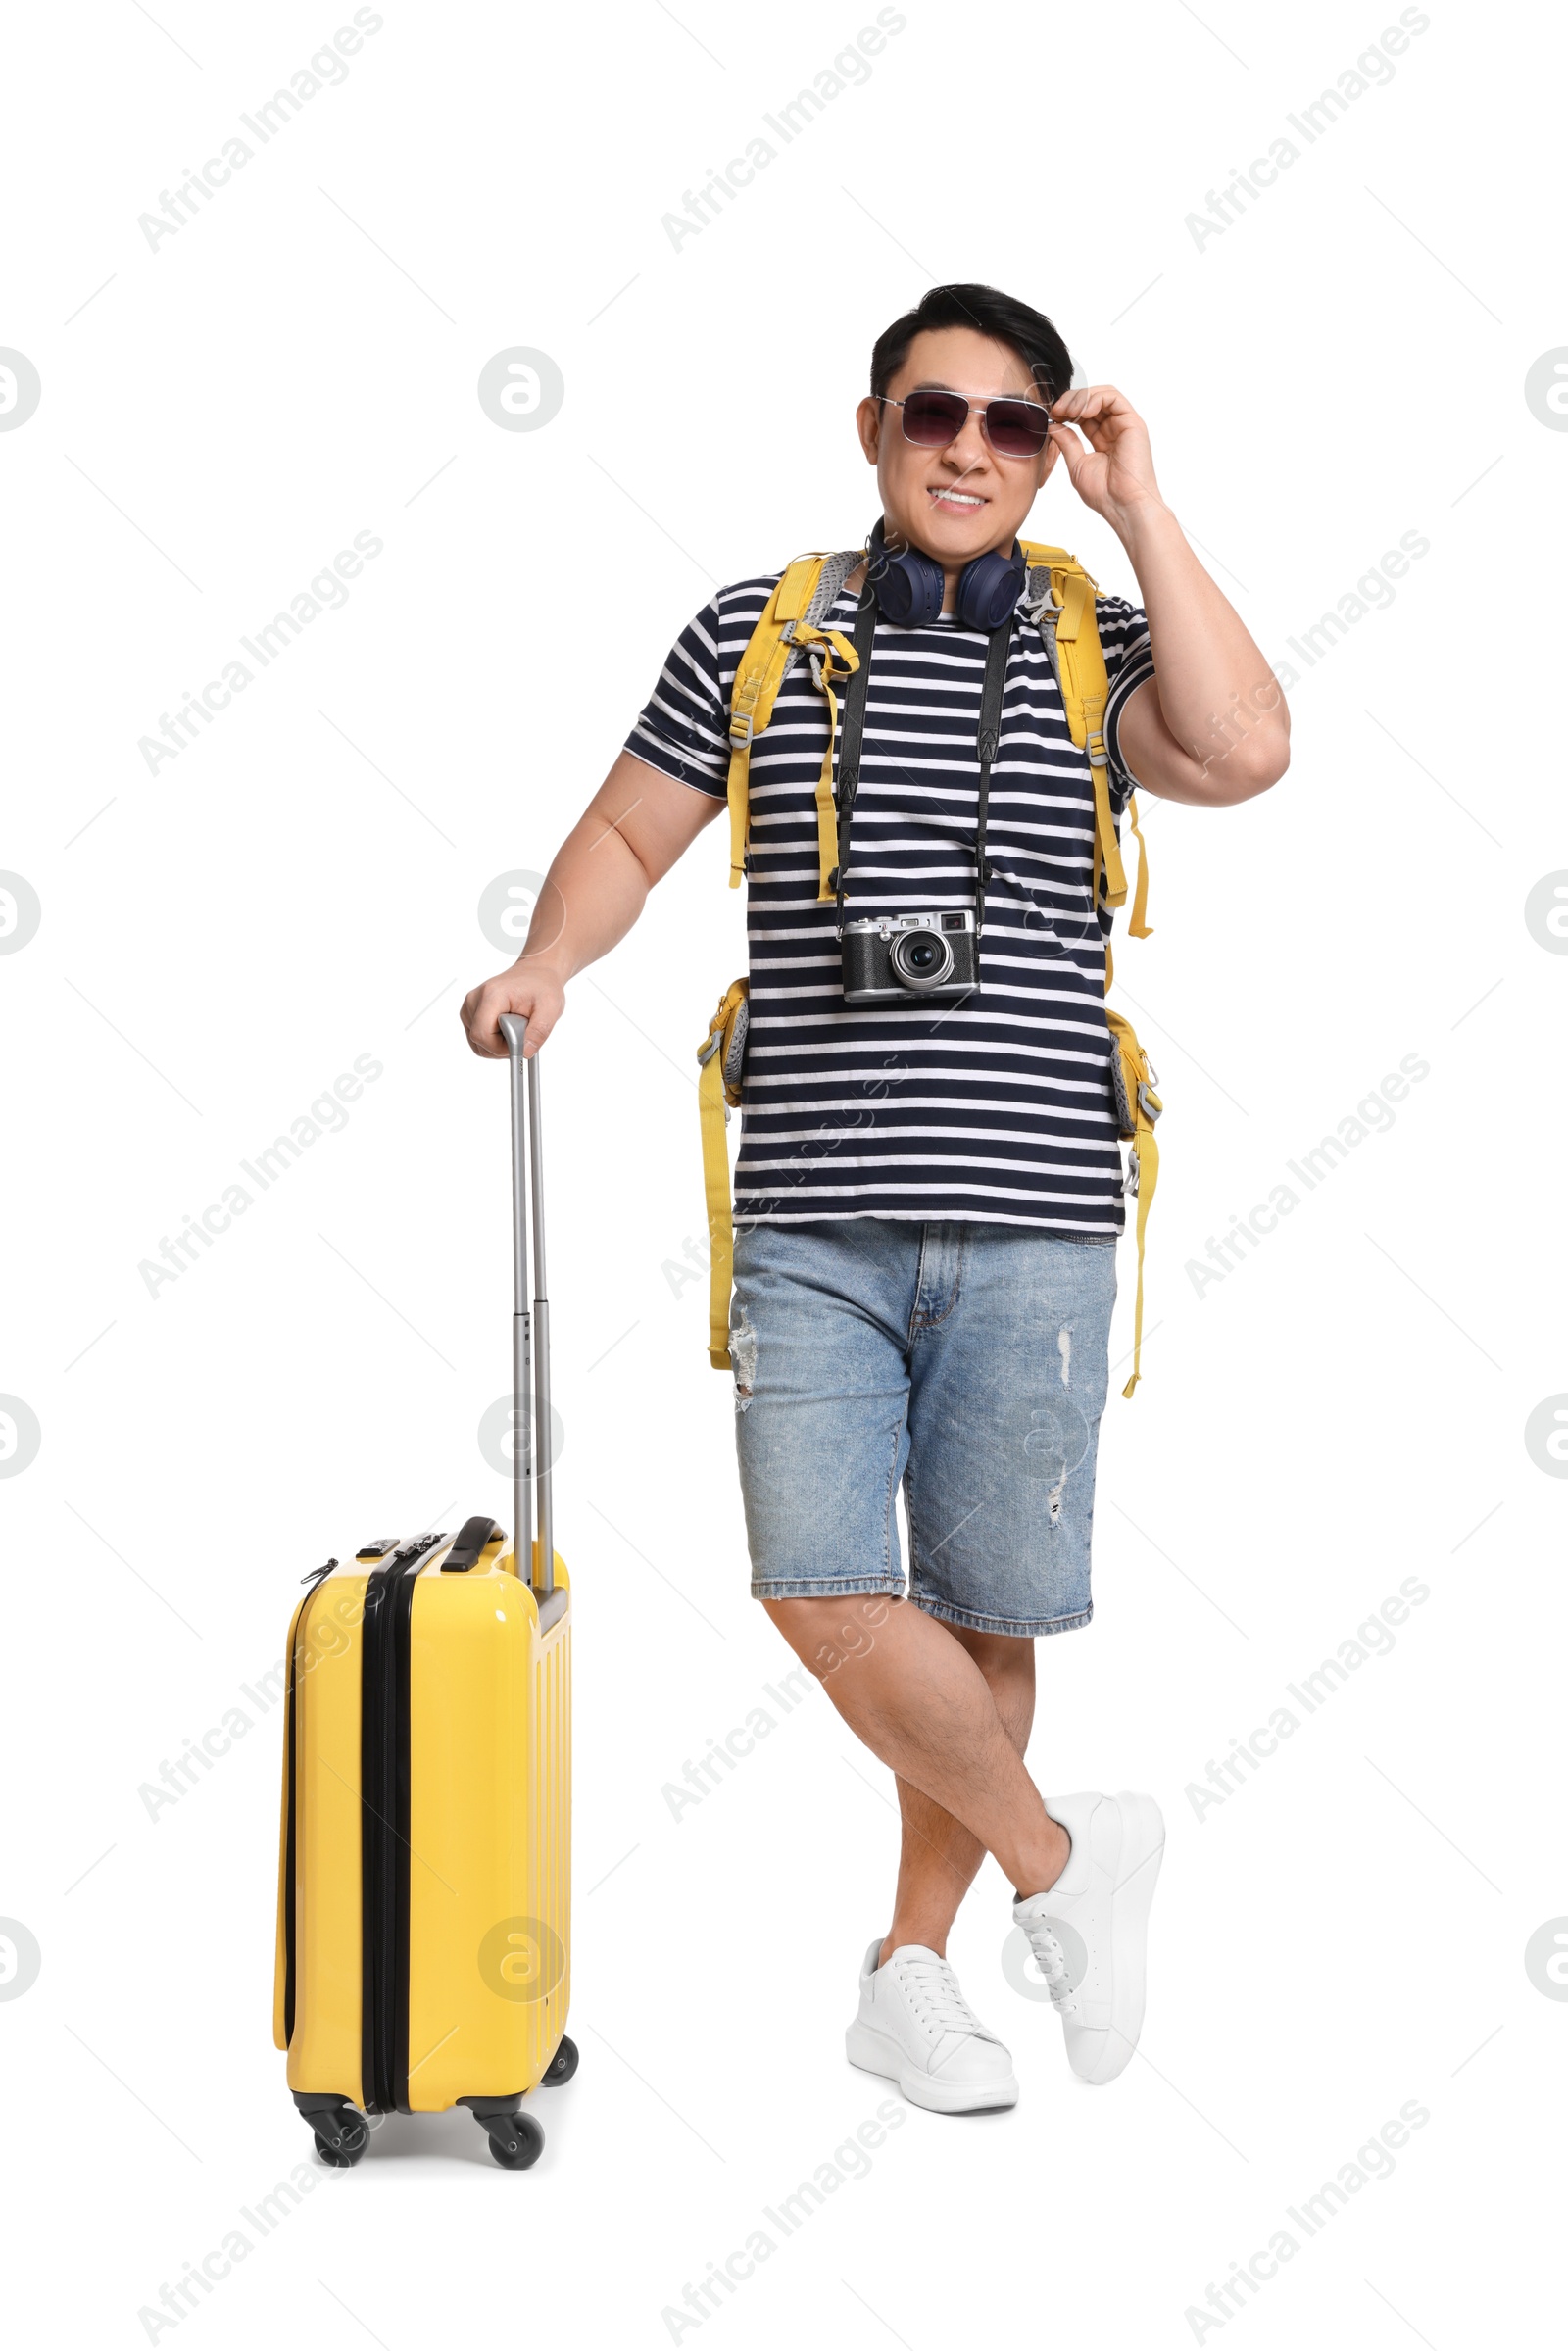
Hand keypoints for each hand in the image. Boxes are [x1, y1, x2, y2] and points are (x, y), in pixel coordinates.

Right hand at [459, 961, 565, 1059]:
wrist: (536, 972)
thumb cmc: (542, 986)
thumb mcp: (550, 1008)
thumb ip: (539, 1032)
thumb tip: (525, 1053)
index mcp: (491, 995)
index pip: (482, 1036)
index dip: (501, 1048)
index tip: (520, 1043)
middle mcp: (474, 1000)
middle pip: (478, 1041)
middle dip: (501, 1046)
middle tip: (522, 1032)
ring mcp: (470, 1006)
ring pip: (477, 1043)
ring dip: (498, 1044)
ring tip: (516, 1028)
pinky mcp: (471, 1012)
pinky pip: (478, 1038)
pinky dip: (494, 1040)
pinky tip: (508, 1029)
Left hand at [1047, 386, 1164, 536]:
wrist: (1123, 505)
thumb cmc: (1104, 493)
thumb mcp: (1078, 465)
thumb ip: (1067, 443)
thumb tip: (1053, 425)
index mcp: (1102, 438)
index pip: (1083, 413)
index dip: (1066, 410)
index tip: (1051, 416)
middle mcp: (1114, 428)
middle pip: (1092, 400)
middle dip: (1070, 401)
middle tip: (1056, 411)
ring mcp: (1124, 424)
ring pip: (1102, 394)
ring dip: (1081, 398)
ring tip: (1068, 411)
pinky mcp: (1132, 422)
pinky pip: (1113, 397)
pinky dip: (1095, 398)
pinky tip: (1082, 412)